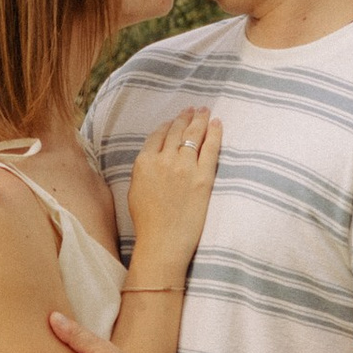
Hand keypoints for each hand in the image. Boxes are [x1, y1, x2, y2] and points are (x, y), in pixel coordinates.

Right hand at [127, 105, 221, 272]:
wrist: (162, 243)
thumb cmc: (148, 223)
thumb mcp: (135, 191)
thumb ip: (143, 170)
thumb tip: (152, 158)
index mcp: (144, 162)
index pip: (158, 135)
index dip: (168, 124)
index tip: (175, 119)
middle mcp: (164, 160)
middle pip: (177, 131)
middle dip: (186, 117)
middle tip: (193, 109)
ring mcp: (184, 167)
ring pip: (193, 135)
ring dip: (200, 120)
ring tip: (204, 111)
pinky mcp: (203, 177)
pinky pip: (210, 148)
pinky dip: (214, 133)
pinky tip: (217, 124)